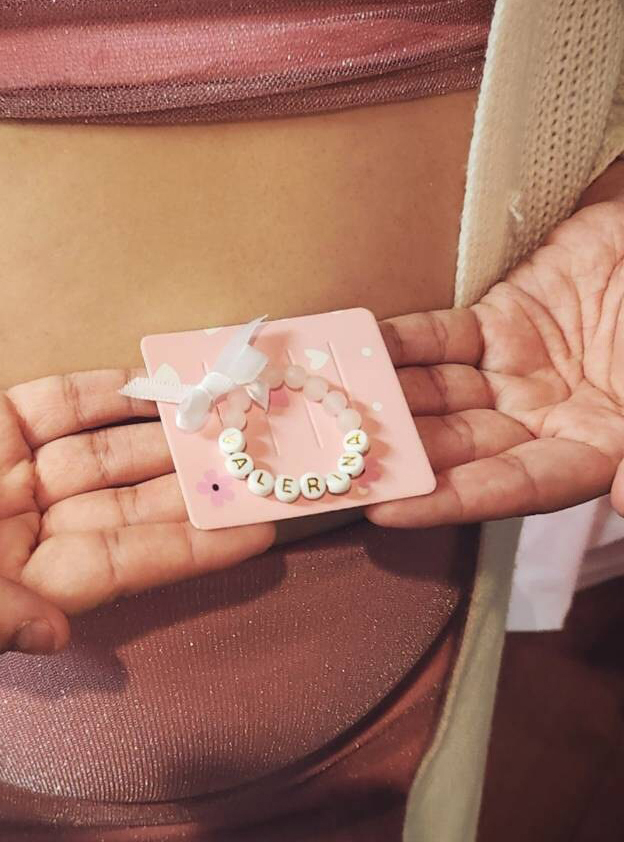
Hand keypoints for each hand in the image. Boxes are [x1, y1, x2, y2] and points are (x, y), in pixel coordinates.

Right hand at [0, 328, 272, 655]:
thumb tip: (55, 637)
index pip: (110, 569)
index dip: (185, 550)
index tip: (254, 531)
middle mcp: (4, 532)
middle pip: (120, 508)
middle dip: (188, 488)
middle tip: (260, 462)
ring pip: (101, 454)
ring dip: (160, 437)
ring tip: (226, 417)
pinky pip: (62, 404)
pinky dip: (108, 394)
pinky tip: (158, 385)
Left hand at [367, 197, 623, 526]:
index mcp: (592, 448)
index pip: (512, 486)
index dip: (451, 500)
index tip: (387, 512)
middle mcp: (545, 419)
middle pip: (462, 446)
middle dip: (402, 455)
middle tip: (338, 465)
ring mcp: (517, 371)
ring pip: (441, 395)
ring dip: (390, 403)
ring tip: (332, 412)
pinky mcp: (499, 323)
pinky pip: (442, 339)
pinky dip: (403, 346)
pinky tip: (363, 352)